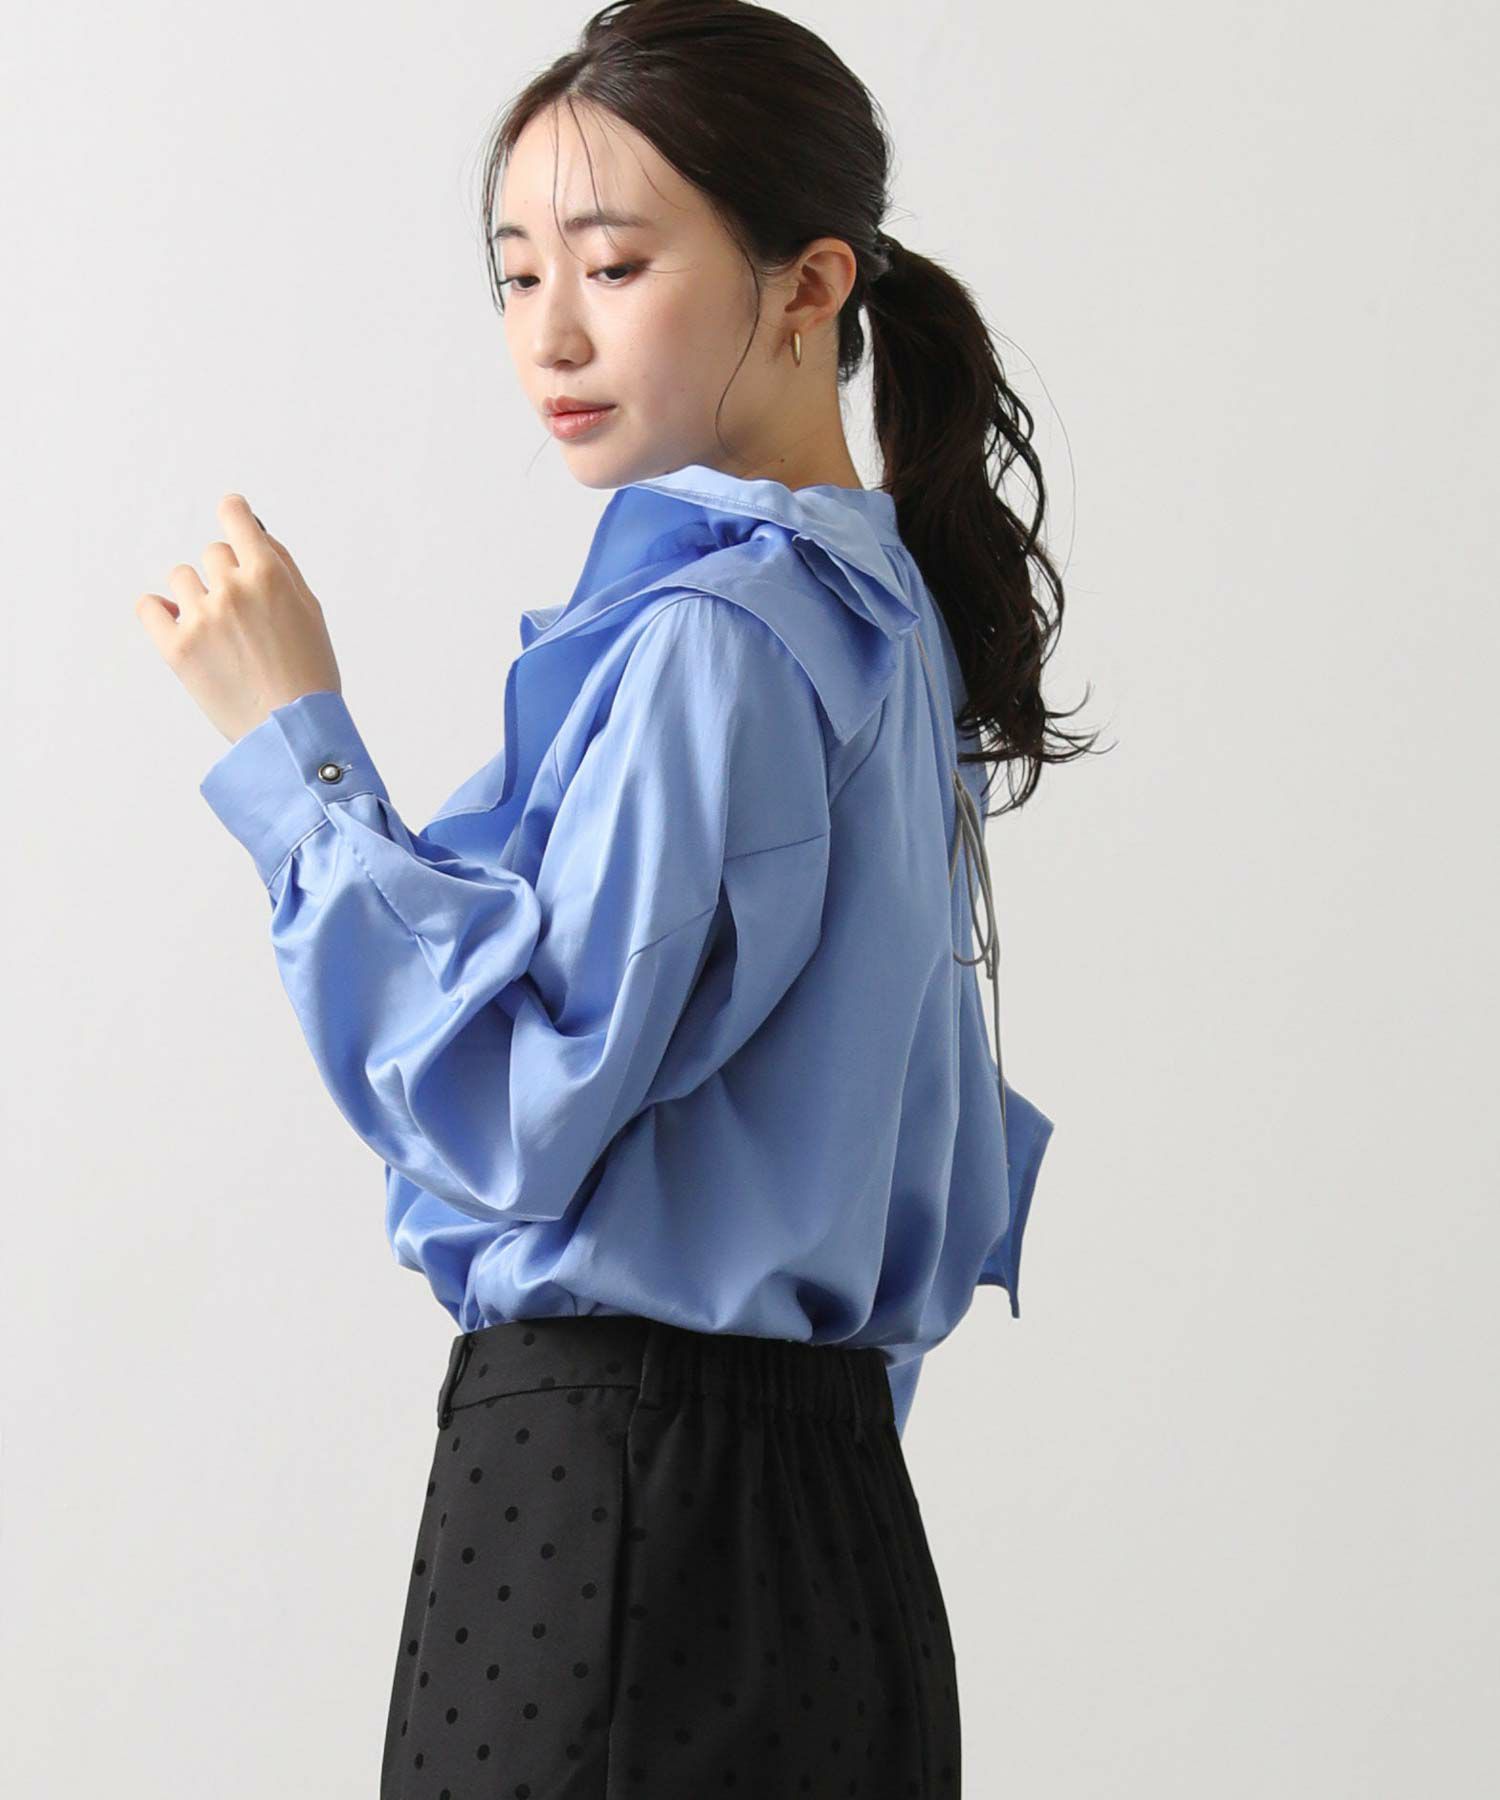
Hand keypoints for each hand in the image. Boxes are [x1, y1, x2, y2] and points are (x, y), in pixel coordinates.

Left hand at [136, 494, 342, 745]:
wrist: (291, 731)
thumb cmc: (308, 674)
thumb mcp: (311, 611)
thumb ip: (283, 567)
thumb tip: (255, 533)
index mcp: (269, 576)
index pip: (234, 517)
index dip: (234, 514)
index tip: (231, 515)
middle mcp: (232, 589)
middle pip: (212, 554)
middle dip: (226, 575)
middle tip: (242, 613)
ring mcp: (200, 618)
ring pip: (181, 578)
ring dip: (196, 595)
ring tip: (217, 630)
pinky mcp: (175, 647)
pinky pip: (148, 607)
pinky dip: (158, 612)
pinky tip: (176, 624)